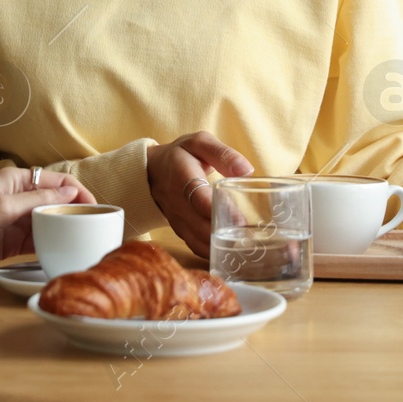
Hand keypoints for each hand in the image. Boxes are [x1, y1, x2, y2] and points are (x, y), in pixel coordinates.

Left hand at [0, 166, 93, 280]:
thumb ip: (37, 200)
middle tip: (96, 226)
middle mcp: (17, 199)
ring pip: (48, 222)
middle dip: (75, 211)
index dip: (78, 191)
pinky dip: (51, 245)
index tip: (96, 206)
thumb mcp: (1, 208)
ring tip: (86, 240)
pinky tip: (65, 251)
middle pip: (55, 201)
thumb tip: (70, 190)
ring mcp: (14, 222)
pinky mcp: (9, 243)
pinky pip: (37, 241)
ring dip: (65, 229)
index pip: (56, 180)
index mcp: (15, 181)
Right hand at [147, 132, 254, 258]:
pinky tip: (231, 258)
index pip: (198, 198)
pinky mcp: (179, 230)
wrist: (151, 171)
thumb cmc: (181, 155)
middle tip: (251, 242)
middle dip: (224, 236)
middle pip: (200, 226)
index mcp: (183, 177)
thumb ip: (223, 154)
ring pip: (197, 241)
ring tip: (245, 253)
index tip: (240, 221)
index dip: (218, 210)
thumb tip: (247, 170)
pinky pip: (195, 247)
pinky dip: (211, 254)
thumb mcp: (200, 143)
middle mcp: (177, 203)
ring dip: (220, 249)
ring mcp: (177, 220)